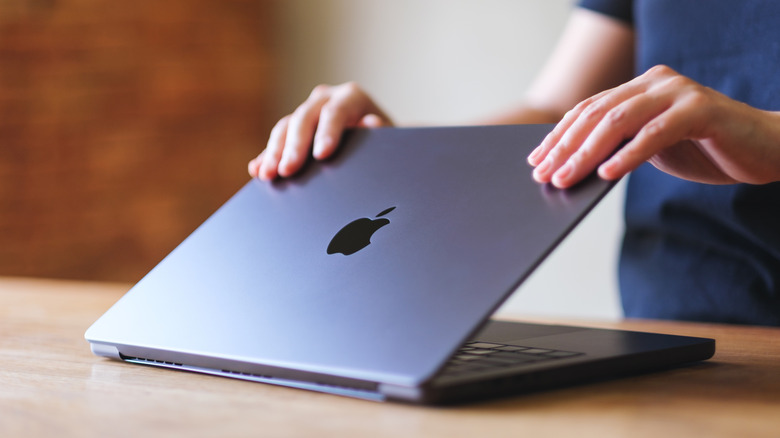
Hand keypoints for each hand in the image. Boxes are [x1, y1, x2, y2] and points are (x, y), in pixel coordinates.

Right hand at [248, 82, 392, 179]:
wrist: (380, 142)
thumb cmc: (387, 141)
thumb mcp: (391, 138)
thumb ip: (383, 131)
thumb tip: (372, 123)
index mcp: (351, 97)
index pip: (336, 111)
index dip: (327, 132)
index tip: (322, 155)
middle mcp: (325, 99)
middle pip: (304, 119)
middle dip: (294, 147)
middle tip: (287, 171)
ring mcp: (307, 112)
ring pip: (285, 127)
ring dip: (274, 152)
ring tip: (268, 175)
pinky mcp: (294, 129)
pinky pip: (277, 141)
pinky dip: (267, 156)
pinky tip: (257, 170)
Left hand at [528, 65, 779, 187]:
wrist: (765, 148)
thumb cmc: (705, 149)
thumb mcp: (652, 147)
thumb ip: (620, 146)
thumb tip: (573, 167)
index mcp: (640, 87)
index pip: (588, 110)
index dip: (559, 135)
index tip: (535, 161)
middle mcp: (655, 82)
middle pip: (596, 114)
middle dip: (565, 147)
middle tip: (543, 174)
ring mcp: (678, 92)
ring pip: (619, 121)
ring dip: (587, 153)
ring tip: (566, 178)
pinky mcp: (700, 110)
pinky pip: (655, 133)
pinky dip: (629, 155)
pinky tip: (607, 174)